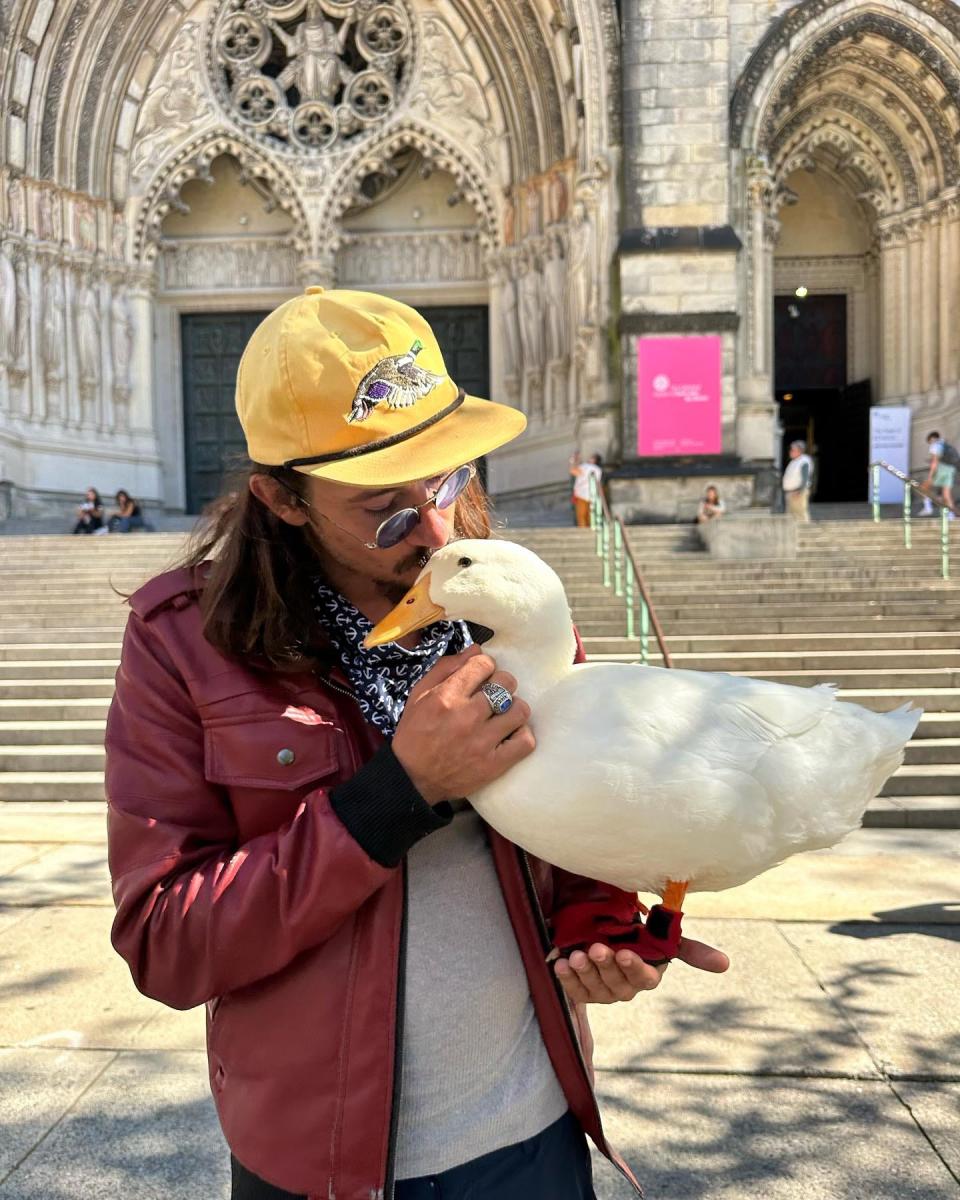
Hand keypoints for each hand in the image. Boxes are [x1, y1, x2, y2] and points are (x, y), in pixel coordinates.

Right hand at [393, 646, 533, 805]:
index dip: (485, 666)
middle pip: (506, 683)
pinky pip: (525, 741)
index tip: (481, 675)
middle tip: (493, 694)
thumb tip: (476, 649)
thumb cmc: (414, 734)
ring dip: (513, 709)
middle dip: (501, 684)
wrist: (412, 779)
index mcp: (446, 697)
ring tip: (503, 715)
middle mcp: (466, 716)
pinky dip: (522, 735)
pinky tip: (510, 734)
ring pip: (520, 710)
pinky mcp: (493, 764)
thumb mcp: (419, 695)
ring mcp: (482, 742)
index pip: (483, 664)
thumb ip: (446, 668)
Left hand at [554, 936, 728, 1003]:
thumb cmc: (635, 932)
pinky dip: (567, 979)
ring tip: (575, 956)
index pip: (645, 979)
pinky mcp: (582, 990)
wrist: (600, 925)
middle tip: (595, 948)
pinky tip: (560, 963)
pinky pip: (575, 990)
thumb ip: (690, 949)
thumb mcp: (661, 935)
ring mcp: (603, 990)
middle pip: (618, 984)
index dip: (634, 968)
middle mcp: (625, 987)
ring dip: (586, 973)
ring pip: (596, 988)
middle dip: (606, 966)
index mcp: (646, 974)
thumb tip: (725, 964)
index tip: (624, 952)